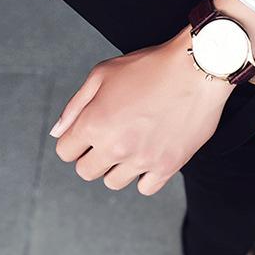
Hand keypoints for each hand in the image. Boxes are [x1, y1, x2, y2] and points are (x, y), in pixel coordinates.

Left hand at [50, 27, 231, 194]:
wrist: (196, 68)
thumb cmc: (150, 66)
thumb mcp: (102, 74)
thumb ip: (75, 106)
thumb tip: (57, 132)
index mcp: (94, 123)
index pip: (65, 152)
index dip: (74, 141)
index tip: (88, 133)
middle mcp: (115, 146)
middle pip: (86, 171)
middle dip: (92, 156)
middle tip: (110, 138)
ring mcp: (142, 159)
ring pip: (114, 182)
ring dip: (117, 167)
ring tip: (132, 145)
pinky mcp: (168, 166)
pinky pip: (146, 188)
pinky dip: (144, 176)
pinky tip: (149, 156)